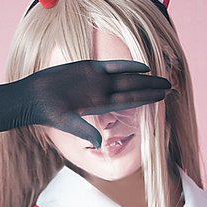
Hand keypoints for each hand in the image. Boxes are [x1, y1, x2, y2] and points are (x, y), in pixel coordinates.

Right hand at [23, 60, 171, 147]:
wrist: (35, 96)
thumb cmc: (48, 111)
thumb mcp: (66, 122)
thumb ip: (84, 130)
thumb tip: (99, 142)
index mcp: (100, 106)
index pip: (129, 100)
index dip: (147, 98)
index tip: (163, 97)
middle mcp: (102, 92)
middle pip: (133, 88)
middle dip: (151, 87)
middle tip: (171, 86)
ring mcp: (97, 80)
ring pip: (126, 77)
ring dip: (144, 77)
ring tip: (161, 76)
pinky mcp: (88, 68)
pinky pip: (112, 65)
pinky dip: (127, 65)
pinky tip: (143, 65)